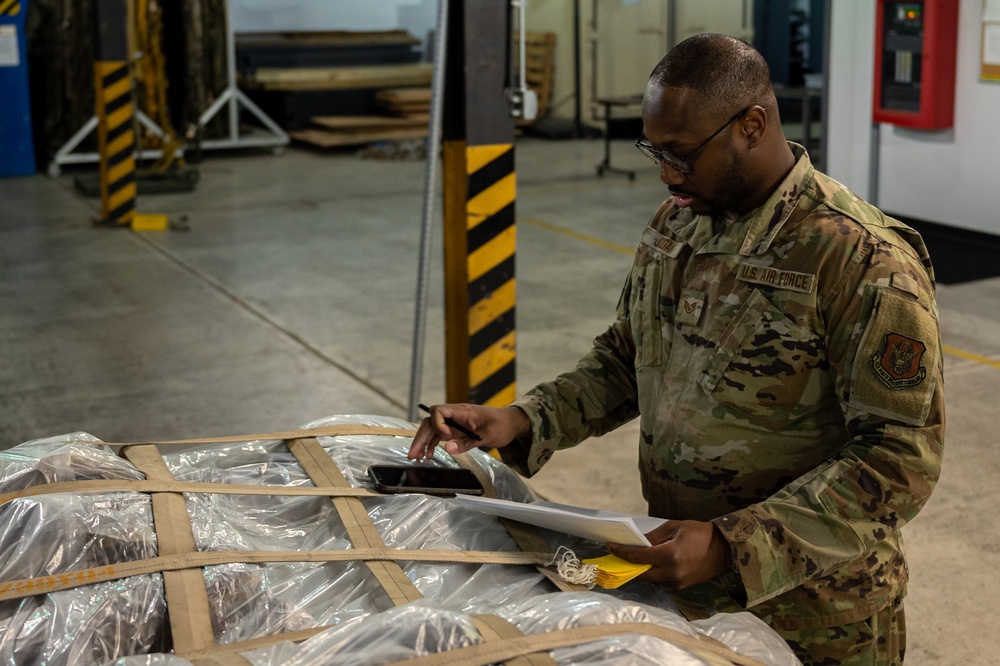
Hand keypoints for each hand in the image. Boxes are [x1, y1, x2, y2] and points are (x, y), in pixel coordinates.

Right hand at [408, 403, 530, 459]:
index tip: (444, 437)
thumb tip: (447, 447)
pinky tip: (428, 455)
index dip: (437, 423)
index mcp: (462, 411)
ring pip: (432, 429)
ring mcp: (454, 423)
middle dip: (421, 437)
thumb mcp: (488, 435)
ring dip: (423, 442)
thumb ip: (467, 441)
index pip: (439, 410)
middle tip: (412, 454)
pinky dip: (432, 444)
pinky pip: (439, 436)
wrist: (511, 423)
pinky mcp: (456, 430)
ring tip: (416, 457)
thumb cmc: (502, 425)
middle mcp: (455, 415)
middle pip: (431, 422)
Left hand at [607, 520, 731, 589]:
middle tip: (616, 556)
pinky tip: (648, 565)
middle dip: (627, 565)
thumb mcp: (675, 527)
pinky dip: (653, 573)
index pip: (638, 556)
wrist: (724, 550)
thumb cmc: (700, 533)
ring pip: (650, 579)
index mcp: (669, 555)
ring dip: (640, 570)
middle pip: (640, 573)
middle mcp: (671, 572)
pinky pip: (660, 581)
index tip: (610, 547)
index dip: (622, 552)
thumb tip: (637, 543)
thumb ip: (654, 536)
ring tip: (630, 559)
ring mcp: (677, 582)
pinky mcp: (681, 586)